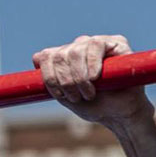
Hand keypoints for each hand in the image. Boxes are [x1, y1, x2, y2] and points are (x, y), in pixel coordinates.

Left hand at [32, 35, 153, 127]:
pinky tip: (95, 78)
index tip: (60, 95)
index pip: (46, 56)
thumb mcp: (66, 96)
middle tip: (77, 97)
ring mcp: (96, 43)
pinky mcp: (116, 42)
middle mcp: (79, 47)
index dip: (49, 77)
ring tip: (89, 93)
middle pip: (59, 55)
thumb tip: (36, 57)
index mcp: (65, 58)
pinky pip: (95, 45)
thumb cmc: (94, 106)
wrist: (120, 114)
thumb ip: (51, 80)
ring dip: (79, 77)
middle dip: (65, 81)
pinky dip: (92, 64)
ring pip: (75, 51)